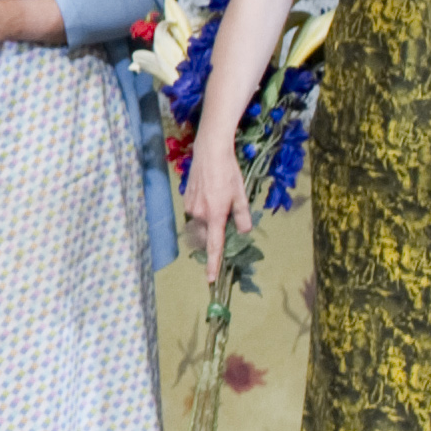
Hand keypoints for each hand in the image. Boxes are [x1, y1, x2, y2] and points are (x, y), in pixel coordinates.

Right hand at [182, 135, 245, 282]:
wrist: (210, 151)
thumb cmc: (228, 172)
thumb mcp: (241, 195)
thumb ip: (243, 216)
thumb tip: (244, 231)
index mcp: (215, 215)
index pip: (214, 245)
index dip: (213, 263)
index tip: (210, 279)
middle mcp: (198, 214)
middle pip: (204, 237)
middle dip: (211, 240)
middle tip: (224, 228)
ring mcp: (190, 207)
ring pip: (199, 225)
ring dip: (207, 225)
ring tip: (218, 207)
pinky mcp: (186, 199)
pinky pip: (194, 214)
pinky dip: (202, 214)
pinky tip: (210, 197)